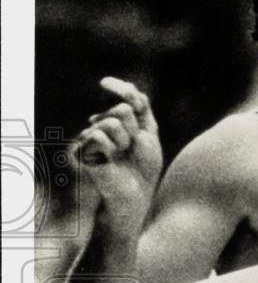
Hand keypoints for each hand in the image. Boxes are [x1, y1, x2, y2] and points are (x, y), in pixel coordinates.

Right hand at [73, 77, 162, 232]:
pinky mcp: (85, 148)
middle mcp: (104, 124)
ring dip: (125, 141)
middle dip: (135, 131)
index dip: (125, 91)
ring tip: (122, 156)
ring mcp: (93, 135)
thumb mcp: (148, 133)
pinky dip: (110, 148)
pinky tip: (109, 159)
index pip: (126, 95)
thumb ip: (140, 107)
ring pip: (112, 120)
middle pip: (123, 109)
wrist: (136, 195)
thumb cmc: (143, 168)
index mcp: (122, 120)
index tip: (119, 93)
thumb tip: (123, 87)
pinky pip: (99, 134)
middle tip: (132, 149)